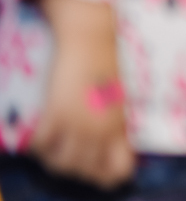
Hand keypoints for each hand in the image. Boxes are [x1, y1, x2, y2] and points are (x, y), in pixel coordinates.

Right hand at [32, 0, 134, 189]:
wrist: (91, 36)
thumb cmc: (106, 62)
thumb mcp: (120, 97)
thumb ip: (116, 123)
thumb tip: (112, 147)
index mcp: (121, 125)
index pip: (118, 171)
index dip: (107, 175)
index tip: (96, 168)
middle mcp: (102, 129)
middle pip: (85, 171)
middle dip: (76, 169)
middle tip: (69, 156)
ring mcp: (79, 123)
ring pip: (61, 164)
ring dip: (54, 160)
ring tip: (52, 149)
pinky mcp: (57, 112)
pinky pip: (42, 145)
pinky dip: (39, 145)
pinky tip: (41, 135)